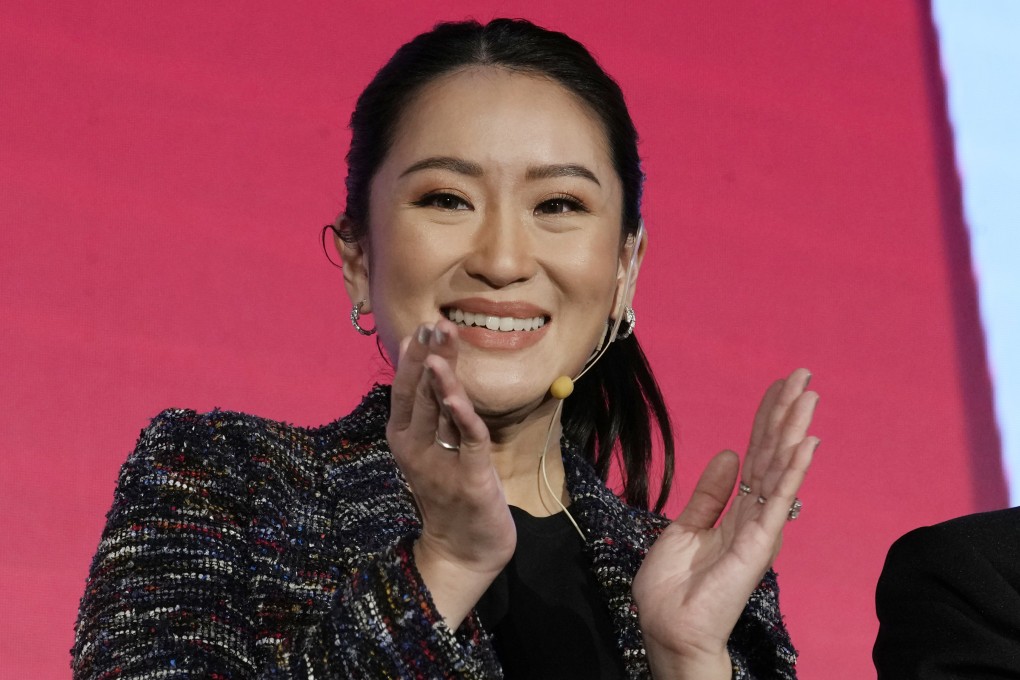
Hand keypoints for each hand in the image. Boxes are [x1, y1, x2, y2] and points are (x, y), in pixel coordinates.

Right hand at [387, 319, 515, 626]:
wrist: (464, 551)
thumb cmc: (453, 493)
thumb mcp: (439, 448)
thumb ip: (436, 413)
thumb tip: (434, 369)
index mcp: (405, 440)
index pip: (406, 391)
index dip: (413, 359)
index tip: (422, 327)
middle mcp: (415, 449)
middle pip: (419, 394)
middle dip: (426, 357)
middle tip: (433, 324)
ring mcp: (439, 464)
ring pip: (438, 412)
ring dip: (441, 377)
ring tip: (442, 345)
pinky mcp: (469, 478)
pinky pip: (466, 440)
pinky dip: (461, 415)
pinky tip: (457, 394)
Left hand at [632, 369, 818, 677]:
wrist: (669, 628)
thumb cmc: (674, 588)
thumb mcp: (684, 527)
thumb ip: (709, 494)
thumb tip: (730, 454)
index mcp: (734, 510)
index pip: (755, 454)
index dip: (765, 420)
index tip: (779, 386)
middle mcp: (752, 514)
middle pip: (772, 454)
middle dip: (786, 414)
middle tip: (803, 376)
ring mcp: (759, 528)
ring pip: (780, 468)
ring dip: (795, 430)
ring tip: (809, 394)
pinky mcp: (759, 544)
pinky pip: (779, 500)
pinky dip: (794, 470)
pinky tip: (807, 443)